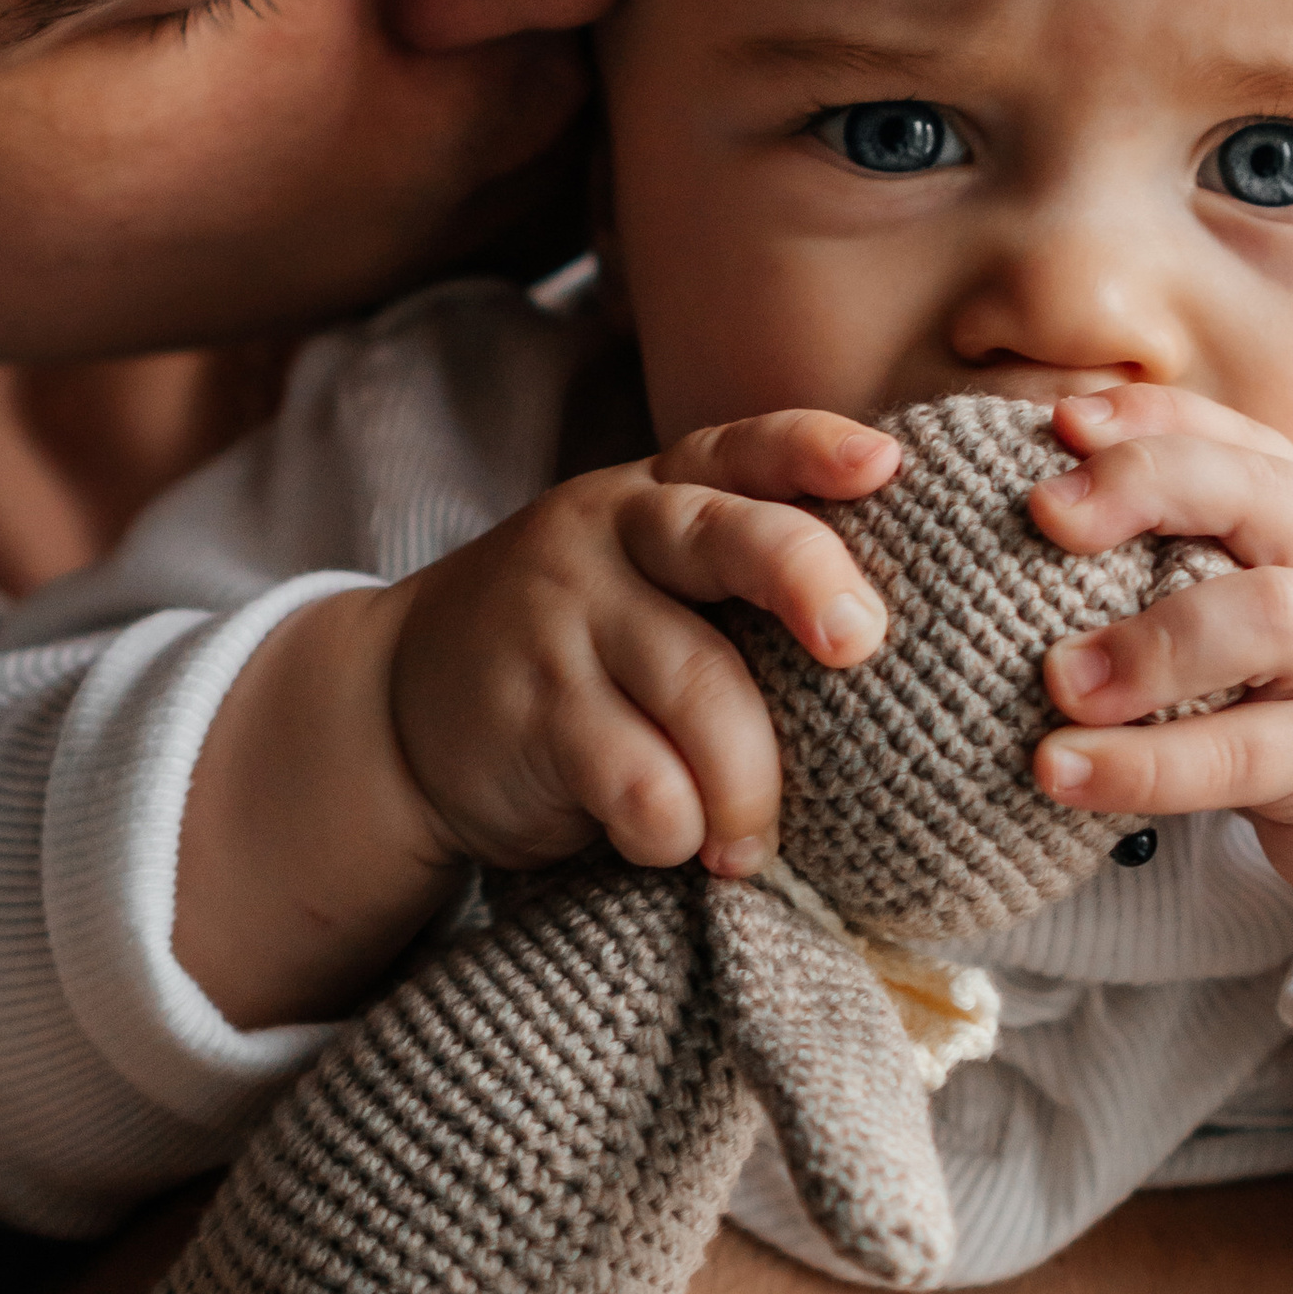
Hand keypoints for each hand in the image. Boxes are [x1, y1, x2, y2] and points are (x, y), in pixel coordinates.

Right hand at [387, 411, 897, 884]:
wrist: (397, 704)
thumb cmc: (581, 646)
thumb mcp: (646, 577)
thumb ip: (738, 576)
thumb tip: (895, 641)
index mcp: (661, 492)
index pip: (746, 448)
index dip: (816, 450)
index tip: (888, 465)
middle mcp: (612, 534)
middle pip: (725, 538)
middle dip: (806, 579)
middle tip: (858, 642)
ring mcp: (565, 615)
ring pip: (700, 689)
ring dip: (749, 785)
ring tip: (751, 845)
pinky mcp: (533, 708)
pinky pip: (639, 780)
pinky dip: (675, 829)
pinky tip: (671, 845)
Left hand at [1027, 385, 1292, 962]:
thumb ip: (1203, 539)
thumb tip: (1045, 499)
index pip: (1230, 436)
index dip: (1143, 420)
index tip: (1054, 423)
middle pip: (1251, 491)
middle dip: (1143, 486)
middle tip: (1043, 516)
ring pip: (1258, 620)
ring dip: (1145, 645)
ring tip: (1056, 680)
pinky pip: (1238, 754)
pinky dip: (1141, 764)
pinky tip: (1062, 769)